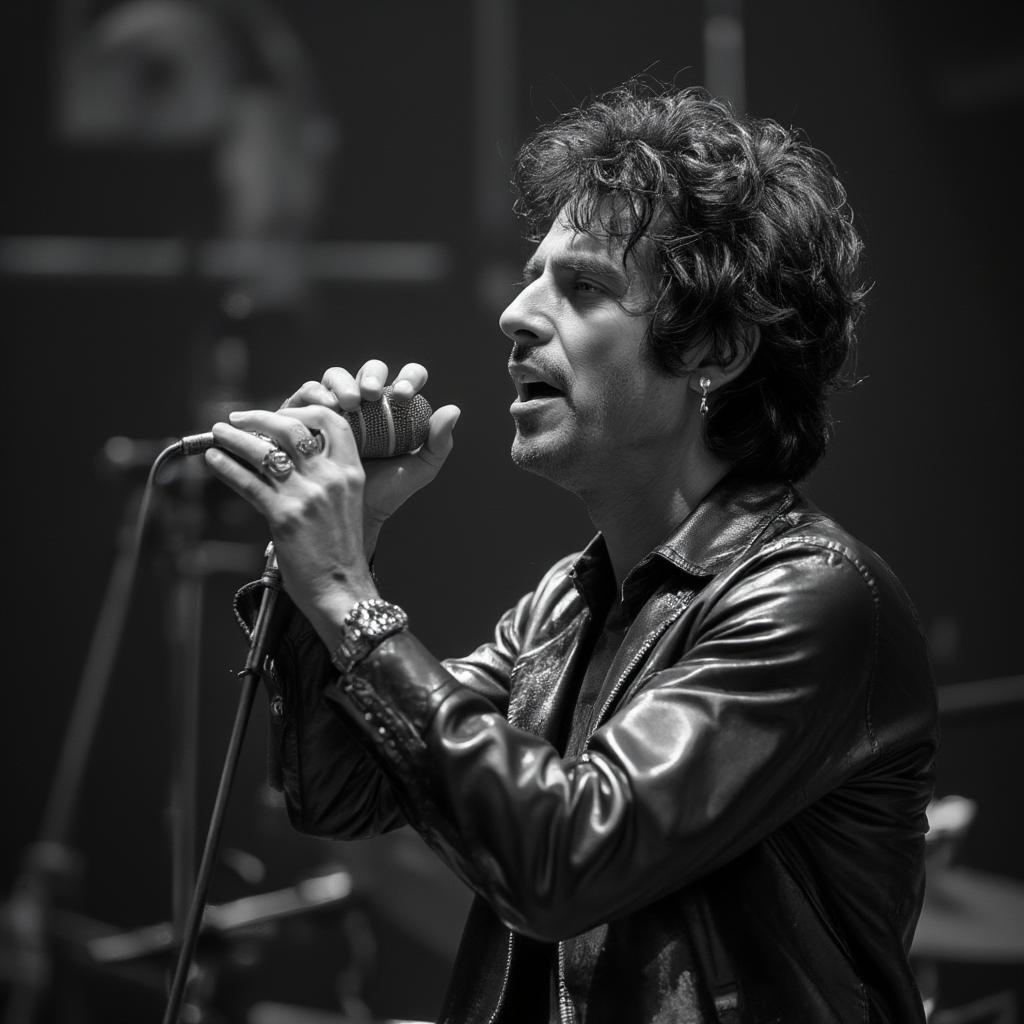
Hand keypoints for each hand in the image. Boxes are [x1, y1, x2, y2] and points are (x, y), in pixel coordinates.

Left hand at [204, 404, 378, 638]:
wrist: (342, 590)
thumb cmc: (340, 553)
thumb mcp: (345, 506)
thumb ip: (324, 480)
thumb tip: (284, 459)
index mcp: (350, 474)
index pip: (332, 421)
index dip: (305, 409)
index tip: (283, 410)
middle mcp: (330, 479)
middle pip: (291, 428)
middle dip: (259, 417)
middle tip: (237, 418)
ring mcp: (307, 496)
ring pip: (263, 451)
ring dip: (235, 438)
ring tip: (217, 434)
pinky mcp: (284, 516)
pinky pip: (248, 483)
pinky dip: (227, 467)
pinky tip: (214, 461)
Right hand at [281, 360, 460, 553]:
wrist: (348, 514)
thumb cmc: (386, 492)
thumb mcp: (419, 470)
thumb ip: (439, 443)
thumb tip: (453, 409)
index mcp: (393, 409)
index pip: (405, 380)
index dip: (408, 377)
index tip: (406, 395)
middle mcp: (364, 403)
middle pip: (370, 372)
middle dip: (374, 375)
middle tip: (374, 394)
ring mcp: (334, 405)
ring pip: (337, 377)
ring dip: (344, 382)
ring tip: (350, 402)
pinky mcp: (306, 413)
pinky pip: (309, 392)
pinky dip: (317, 393)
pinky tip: (327, 407)